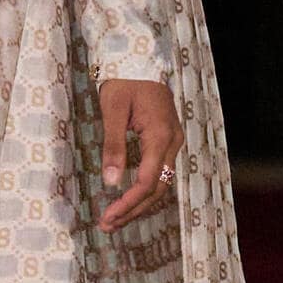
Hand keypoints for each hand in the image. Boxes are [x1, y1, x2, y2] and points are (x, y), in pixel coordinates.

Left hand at [96, 77, 183, 232]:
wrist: (140, 58)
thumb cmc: (124, 80)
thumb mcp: (112, 110)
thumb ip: (113, 146)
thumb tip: (112, 182)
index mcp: (160, 135)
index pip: (148, 182)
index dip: (128, 203)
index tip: (108, 217)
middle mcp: (173, 142)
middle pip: (158, 189)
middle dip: (133, 210)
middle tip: (108, 225)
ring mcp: (173, 141)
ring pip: (162, 183)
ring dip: (139, 204)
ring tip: (115, 219)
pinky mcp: (168, 140)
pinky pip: (160, 172)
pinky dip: (145, 190)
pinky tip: (128, 200)